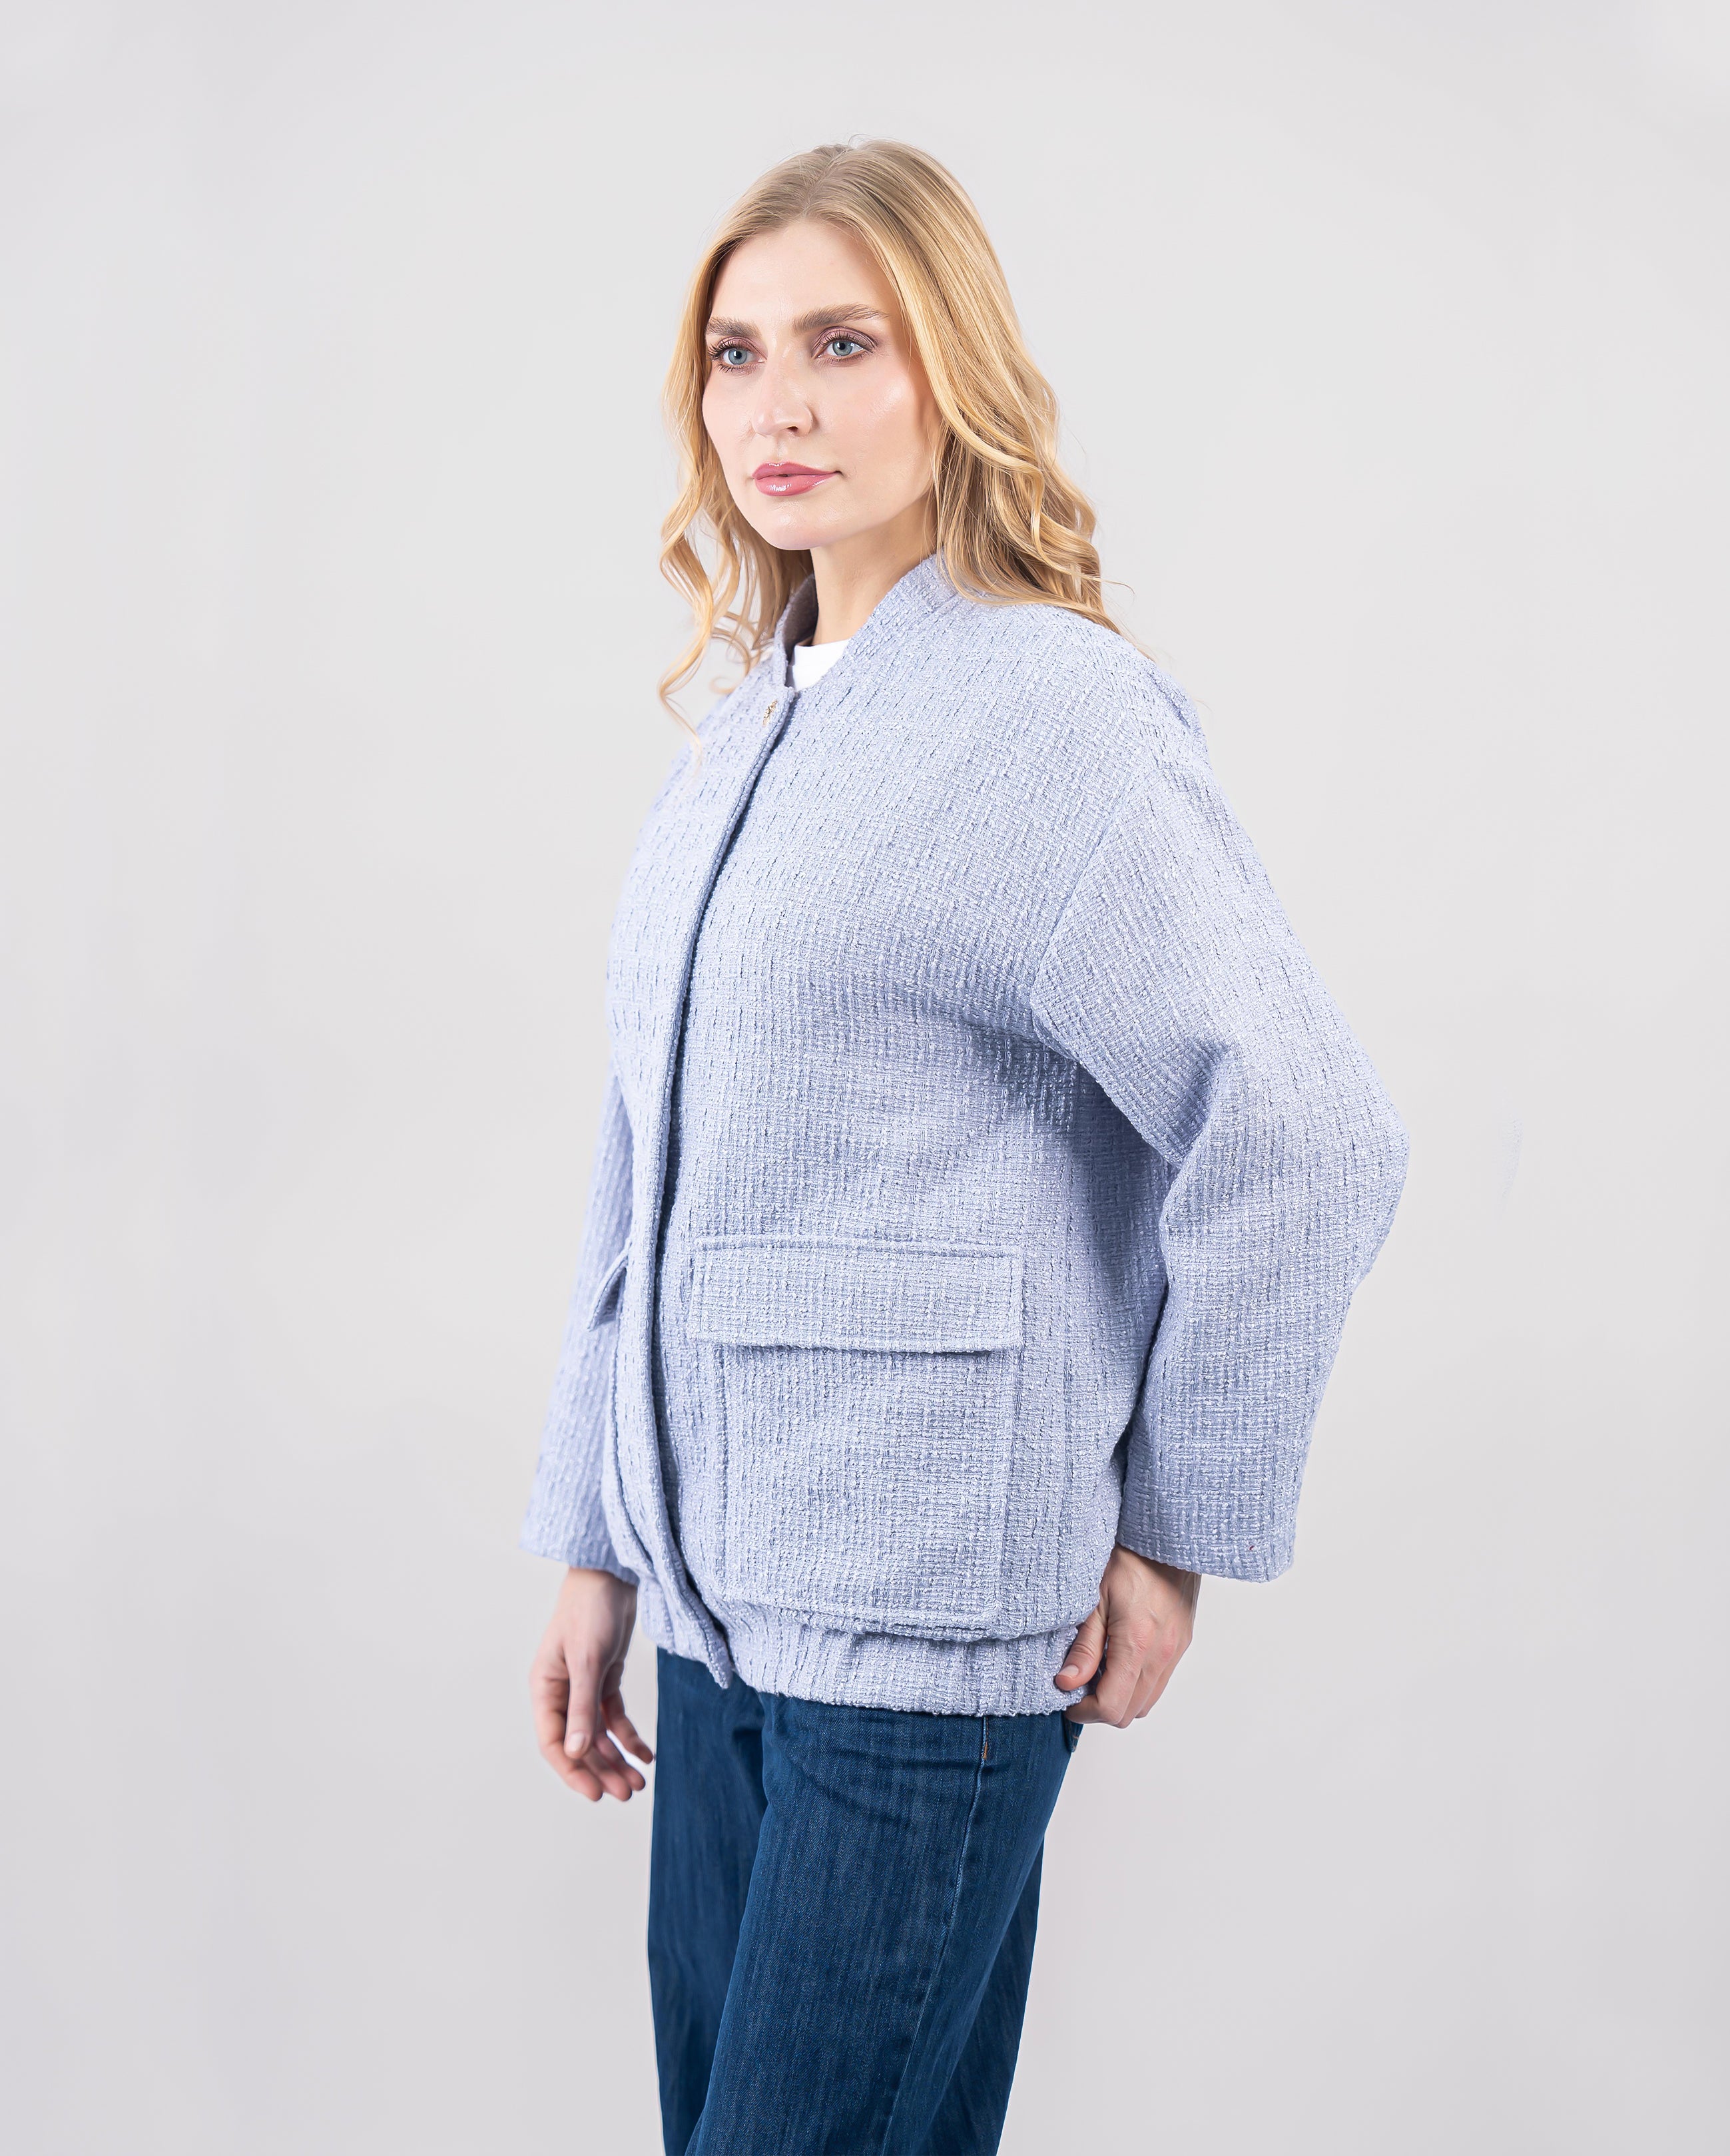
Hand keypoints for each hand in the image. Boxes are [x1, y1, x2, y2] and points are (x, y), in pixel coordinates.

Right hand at [530, 1566, 654, 1801]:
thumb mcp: (588, 1660)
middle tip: (627, 1794)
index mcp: (545, 1688)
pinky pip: (614, 1717)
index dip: (573, 1771)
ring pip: (598, 1735)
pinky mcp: (605, 1678)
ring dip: (616, 1759)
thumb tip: (577, 1752)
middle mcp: (561, 1692)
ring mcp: (584, 1687)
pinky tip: (645, 1754)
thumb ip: (582, 1707)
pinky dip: (629, 1737)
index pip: (553, 1742)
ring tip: (638, 1782)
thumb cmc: (590, 1611)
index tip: (596, 1794)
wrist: (611, 1575)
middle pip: (578, 1744)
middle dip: (601, 1771)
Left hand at [1056, 1544, 1199, 1725]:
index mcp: (1137, 1644)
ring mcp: (1176, 1650)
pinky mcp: (1183, 1642)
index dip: (1085, 1712)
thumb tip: (1067, 1682)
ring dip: (1121, 1697)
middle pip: (1131, 1712)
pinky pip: (1160, 1682)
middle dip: (1101, 1708)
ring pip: (1147, 1701)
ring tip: (1097, 1671)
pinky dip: (1138, 1684)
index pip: (1112, 1706)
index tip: (1067, 1700)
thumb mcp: (1094, 1598)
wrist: (1167, 1535)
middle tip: (1078, 1686)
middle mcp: (1162, 1654)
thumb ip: (1084, 1645)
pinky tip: (1119, 1658)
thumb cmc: (1128, 1558)